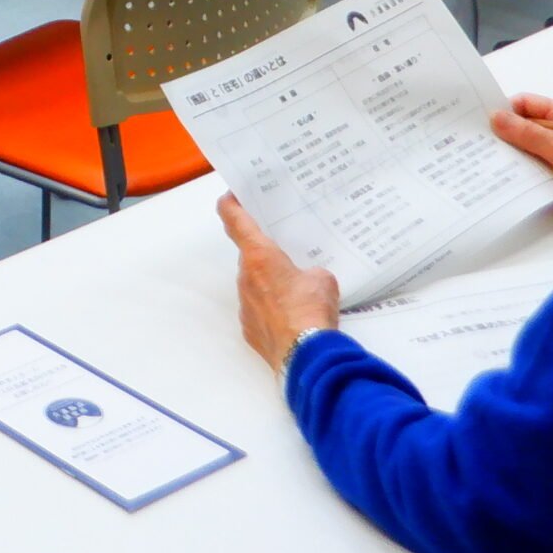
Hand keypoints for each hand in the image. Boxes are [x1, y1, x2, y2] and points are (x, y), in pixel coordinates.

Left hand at [217, 194, 339, 370]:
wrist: (305, 355)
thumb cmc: (311, 311)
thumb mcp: (322, 279)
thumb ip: (310, 271)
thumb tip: (308, 279)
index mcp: (260, 256)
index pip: (235, 221)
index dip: (230, 205)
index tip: (229, 197)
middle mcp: (246, 278)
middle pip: (249, 256)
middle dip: (265, 255)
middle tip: (286, 255)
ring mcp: (245, 305)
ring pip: (254, 285)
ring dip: (270, 285)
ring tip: (297, 295)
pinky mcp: (248, 329)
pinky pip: (257, 311)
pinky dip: (270, 310)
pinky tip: (292, 319)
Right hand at [490, 93, 552, 218]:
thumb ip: (529, 133)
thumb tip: (497, 118)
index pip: (527, 105)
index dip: (506, 109)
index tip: (485, 119)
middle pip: (521, 128)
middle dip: (502, 134)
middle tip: (477, 141)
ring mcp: (551, 157)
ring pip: (521, 151)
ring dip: (507, 156)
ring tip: (481, 160)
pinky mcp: (548, 178)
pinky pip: (526, 173)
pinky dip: (513, 174)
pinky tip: (497, 178)